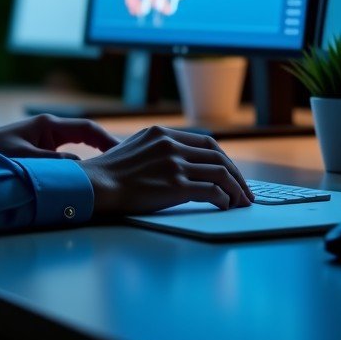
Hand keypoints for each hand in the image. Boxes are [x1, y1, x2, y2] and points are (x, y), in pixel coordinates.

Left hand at [0, 114, 119, 159]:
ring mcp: (46, 137)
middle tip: (125, 164)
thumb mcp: (25, 159)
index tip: (123, 153)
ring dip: (93, 155)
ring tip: (112, 170)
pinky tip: (86, 175)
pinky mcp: (40, 147)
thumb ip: (52, 163)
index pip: (87, 129)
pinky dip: (79, 161)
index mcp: (48, 125)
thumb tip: (80, 168)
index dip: (107, 139)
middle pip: (87, 135)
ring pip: (78, 145)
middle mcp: (50, 128)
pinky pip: (67, 153)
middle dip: (105, 147)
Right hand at [79, 126, 253, 213]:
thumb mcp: (134, 146)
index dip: (224, 159)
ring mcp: (174, 164)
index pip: (206, 142)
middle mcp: (171, 145)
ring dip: (236, 189)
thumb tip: (177, 159)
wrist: (96, 185)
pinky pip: (212, 191)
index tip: (231, 172)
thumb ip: (157, 148)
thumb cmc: (110, 172)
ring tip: (240, 202)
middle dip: (237, 174)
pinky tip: (224, 206)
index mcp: (162, 133)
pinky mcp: (175, 186)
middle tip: (245, 191)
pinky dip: (224, 199)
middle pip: (218, 156)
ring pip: (220, 173)